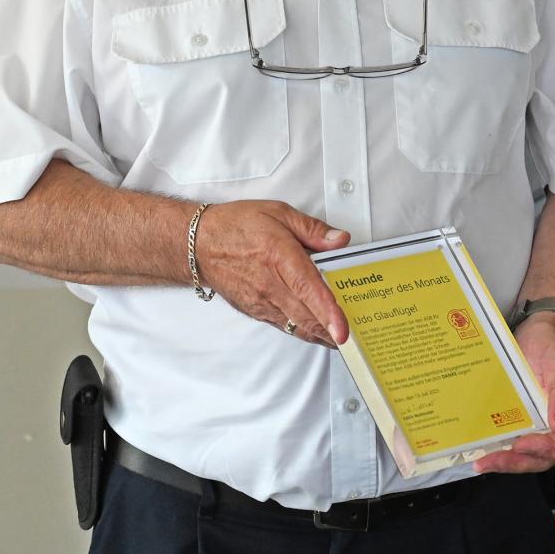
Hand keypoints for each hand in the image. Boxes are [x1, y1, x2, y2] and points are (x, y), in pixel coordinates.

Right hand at [195, 200, 350, 346]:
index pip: (308, 289)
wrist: (200, 244)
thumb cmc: (236, 226)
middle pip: (306, 316)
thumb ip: (312, 229)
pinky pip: (283, 325)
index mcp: (279, 256)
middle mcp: (270, 284)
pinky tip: (315, 330)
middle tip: (355, 340)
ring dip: (319, 335)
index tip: (343, 330)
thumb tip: (339, 239)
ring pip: (296, 326)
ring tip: (341, 339)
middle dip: (331, 333)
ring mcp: (261, 301)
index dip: (328, 312)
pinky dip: (302, 330)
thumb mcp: (278, 212)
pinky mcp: (255, 310)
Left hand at [475, 313, 554, 473]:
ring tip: (482, 462)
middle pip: (548, 457)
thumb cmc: (553, 343)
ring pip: (531, 455)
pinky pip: (518, 442)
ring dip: (507, 462)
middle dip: (519, 462)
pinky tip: (483, 451)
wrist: (539, 332)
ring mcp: (545, 425)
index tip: (522, 445)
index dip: (547, 450)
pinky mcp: (528, 422)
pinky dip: (502, 450)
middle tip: (491, 461)